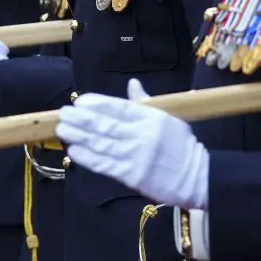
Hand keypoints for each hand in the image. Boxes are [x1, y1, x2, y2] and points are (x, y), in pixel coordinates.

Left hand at [55, 78, 209, 208]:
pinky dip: (88, 158)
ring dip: (79, 137)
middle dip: (81, 120)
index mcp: (150, 118)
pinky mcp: (131, 176)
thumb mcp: (168, 118)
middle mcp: (141, 135)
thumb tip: (131, 83)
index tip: (80, 102)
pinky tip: (74, 151)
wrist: (197, 177)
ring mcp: (135, 157)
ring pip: (101, 144)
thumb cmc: (181, 145)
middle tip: (64, 114)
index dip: (97, 104)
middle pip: (105, 125)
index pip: (118, 108)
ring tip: (63, 130)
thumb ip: (145, 102)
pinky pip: (105, 165)